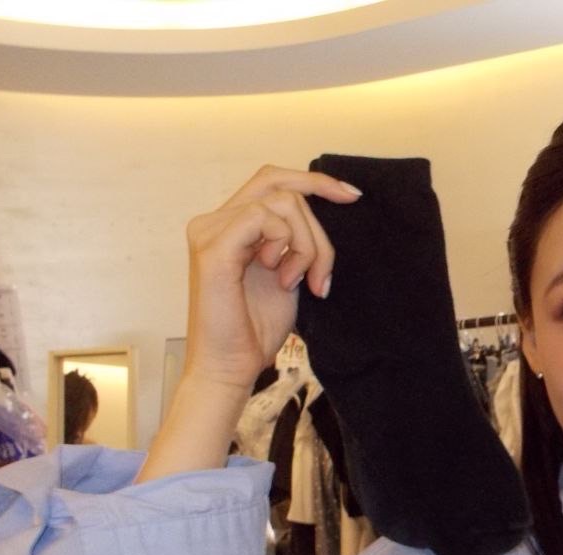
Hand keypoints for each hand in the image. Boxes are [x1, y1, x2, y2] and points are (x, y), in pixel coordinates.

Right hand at [183, 165, 360, 392]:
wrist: (231, 367)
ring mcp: (210, 231)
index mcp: (230, 224)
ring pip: (281, 202)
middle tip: (323, 271)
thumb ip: (298, 242)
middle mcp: (214, 220)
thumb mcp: (289, 274)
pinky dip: (286, 245)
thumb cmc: (255, 329)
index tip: (352, 196)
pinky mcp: (213, 246)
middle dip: (317, 223)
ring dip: (307, 244)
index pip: (274, 180)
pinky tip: (283, 279)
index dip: (316, 181)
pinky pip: (263, 217)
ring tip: (296, 281)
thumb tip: (332, 211)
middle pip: (279, 182)